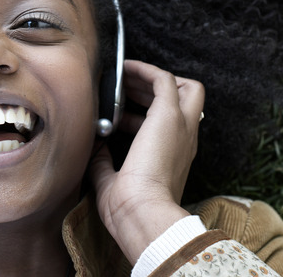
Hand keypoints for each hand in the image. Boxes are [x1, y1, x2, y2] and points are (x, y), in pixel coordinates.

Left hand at [89, 60, 203, 263]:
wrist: (142, 214)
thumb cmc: (128, 209)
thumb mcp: (111, 182)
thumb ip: (104, 162)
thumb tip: (94, 145)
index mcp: (175, 158)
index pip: (170, 127)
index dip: (142, 116)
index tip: (118, 117)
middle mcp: (185, 140)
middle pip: (188, 100)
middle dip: (155, 90)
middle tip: (125, 90)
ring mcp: (181, 126)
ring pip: (183, 86)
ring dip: (151, 78)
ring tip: (123, 76)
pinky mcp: (169, 115)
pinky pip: (162, 78)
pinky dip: (144, 69)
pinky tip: (124, 67)